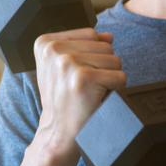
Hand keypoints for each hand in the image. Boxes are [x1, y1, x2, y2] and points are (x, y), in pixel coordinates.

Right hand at [33, 28, 125, 156]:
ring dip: (108, 79)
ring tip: (90, 92)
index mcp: (45, 43)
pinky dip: (115, 91)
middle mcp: (53, 50)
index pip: (90, 34)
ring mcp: (67, 63)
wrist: (58, 131)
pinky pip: (120, 77)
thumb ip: (84, 46)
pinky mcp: (84, 78)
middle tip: (84, 86)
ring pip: (115, 60)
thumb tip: (109, 36)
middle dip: (102, 67)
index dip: (91, 56)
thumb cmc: (63, 100)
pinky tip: (96, 99)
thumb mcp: (63, 67)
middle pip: (105, 46)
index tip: (75, 75)